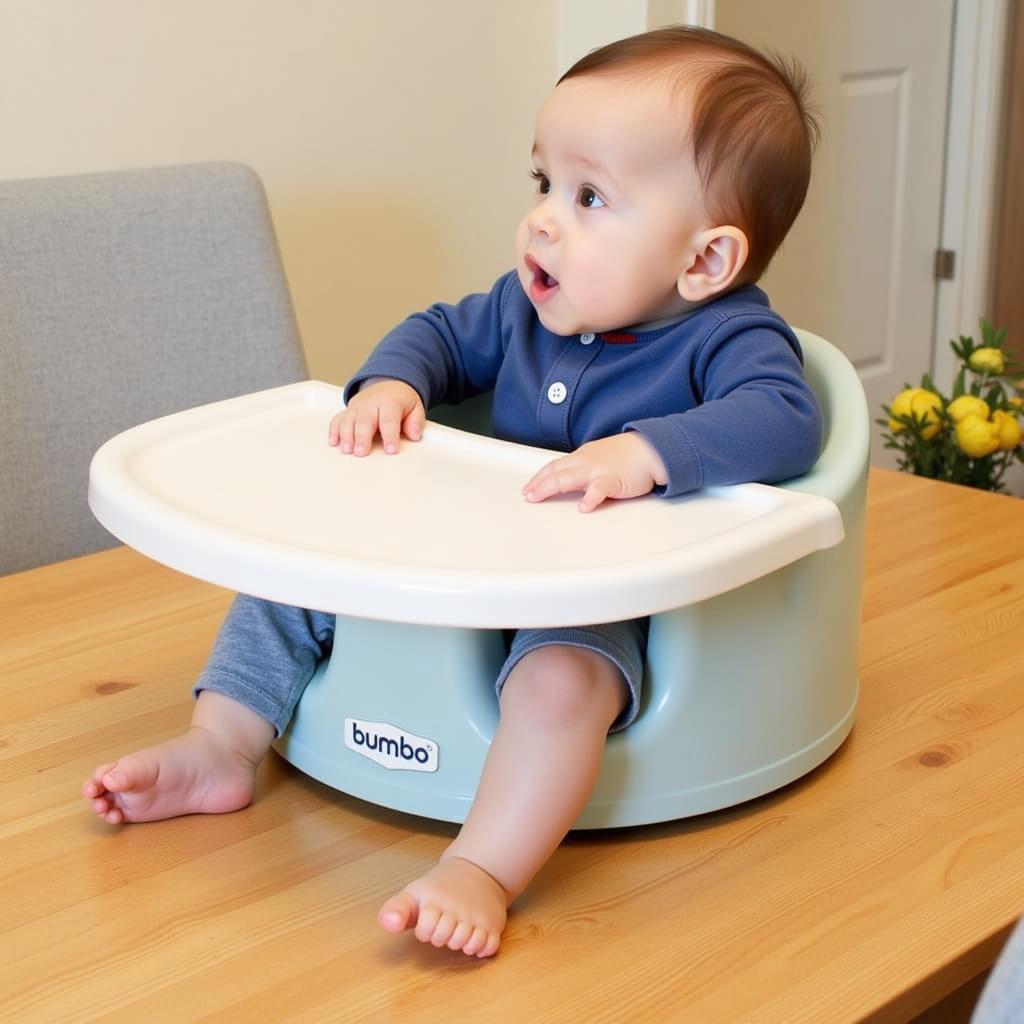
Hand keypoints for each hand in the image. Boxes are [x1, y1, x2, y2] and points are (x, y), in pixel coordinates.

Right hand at [328, 379, 425, 455]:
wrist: (388, 384)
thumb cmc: (400, 401)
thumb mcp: (415, 407)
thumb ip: (416, 421)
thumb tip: (414, 434)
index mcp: (390, 403)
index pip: (389, 419)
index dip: (390, 435)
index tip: (391, 450)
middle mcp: (371, 405)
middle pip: (365, 421)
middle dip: (362, 437)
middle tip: (362, 452)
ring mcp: (357, 408)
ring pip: (349, 420)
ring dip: (346, 435)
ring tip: (347, 450)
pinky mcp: (348, 412)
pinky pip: (338, 419)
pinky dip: (334, 430)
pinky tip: (333, 442)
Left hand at [522, 433, 667, 512]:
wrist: (651, 450)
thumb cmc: (627, 456)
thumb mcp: (599, 458)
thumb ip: (583, 469)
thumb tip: (569, 482)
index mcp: (582, 457)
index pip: (554, 466)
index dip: (539, 477)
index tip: (528, 488)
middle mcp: (585, 462)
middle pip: (555, 472)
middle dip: (538, 483)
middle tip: (527, 495)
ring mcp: (598, 470)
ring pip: (569, 478)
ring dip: (550, 487)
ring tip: (537, 497)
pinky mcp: (614, 480)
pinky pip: (599, 489)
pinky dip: (590, 498)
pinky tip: (582, 507)